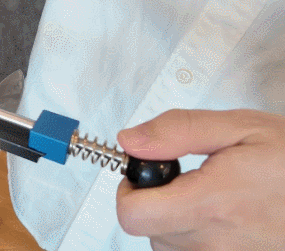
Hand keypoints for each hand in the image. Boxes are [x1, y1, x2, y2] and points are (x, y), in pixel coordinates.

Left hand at [116, 109, 284, 250]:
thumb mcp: (238, 128)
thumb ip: (177, 131)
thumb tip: (130, 140)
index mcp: (211, 203)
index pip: (132, 215)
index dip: (127, 190)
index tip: (143, 172)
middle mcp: (215, 242)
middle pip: (148, 229)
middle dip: (154, 200)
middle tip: (186, 177)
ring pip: (168, 245)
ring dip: (175, 220)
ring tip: (210, 195)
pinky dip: (195, 236)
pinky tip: (219, 215)